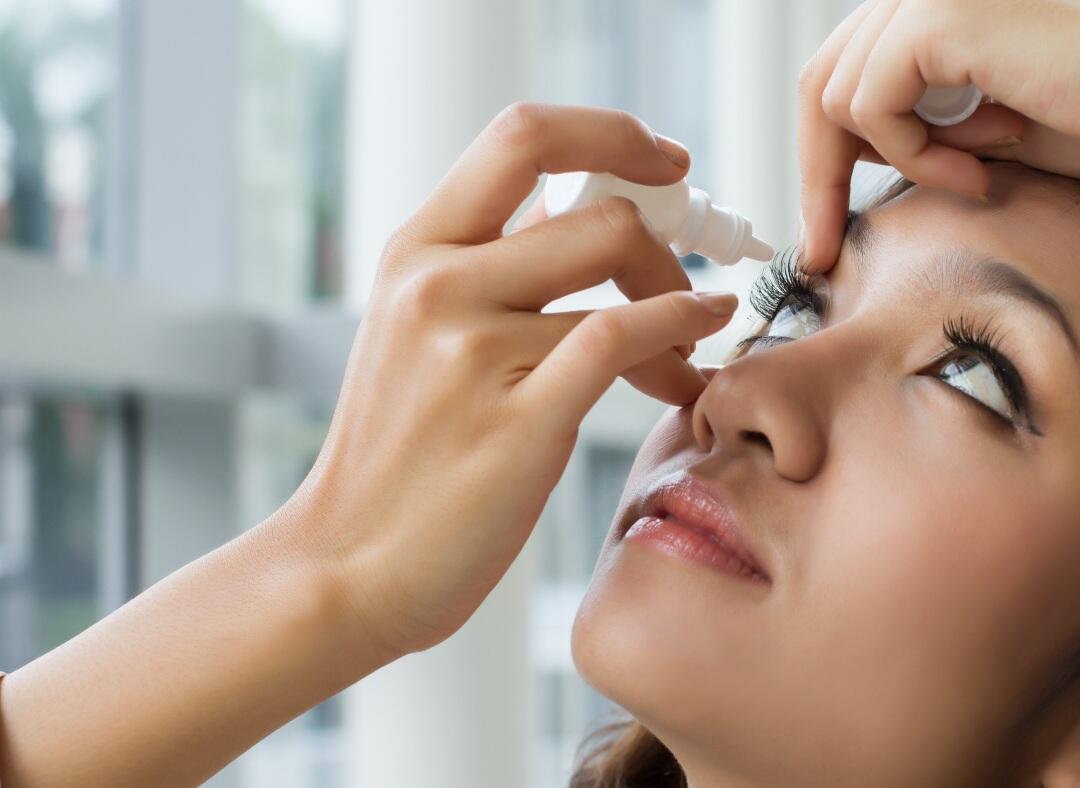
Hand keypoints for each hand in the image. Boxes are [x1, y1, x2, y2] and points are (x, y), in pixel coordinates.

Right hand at [283, 103, 739, 656]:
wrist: (346, 566)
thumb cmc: (398, 457)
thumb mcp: (419, 333)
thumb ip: (494, 266)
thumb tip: (581, 207)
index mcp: (415, 251)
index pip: (524, 136)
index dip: (612, 133)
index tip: (666, 162)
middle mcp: (438, 285)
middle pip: (598, 209)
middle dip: (666, 240)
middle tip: (687, 281)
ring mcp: (474, 350)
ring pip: (621, 277)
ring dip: (681, 307)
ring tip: (687, 354)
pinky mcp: (519, 418)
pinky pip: (625, 338)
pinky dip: (683, 329)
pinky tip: (698, 349)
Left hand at [799, 0, 1079, 270]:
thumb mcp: (983, 132)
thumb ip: (918, 129)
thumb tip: (851, 160)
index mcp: (931, 10)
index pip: (836, 80)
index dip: (820, 162)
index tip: (821, 236)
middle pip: (817, 86)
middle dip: (818, 177)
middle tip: (825, 248)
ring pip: (834, 98)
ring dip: (900, 161)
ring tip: (980, 175)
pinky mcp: (941, 16)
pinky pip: (872, 105)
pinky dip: (917, 155)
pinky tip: (983, 167)